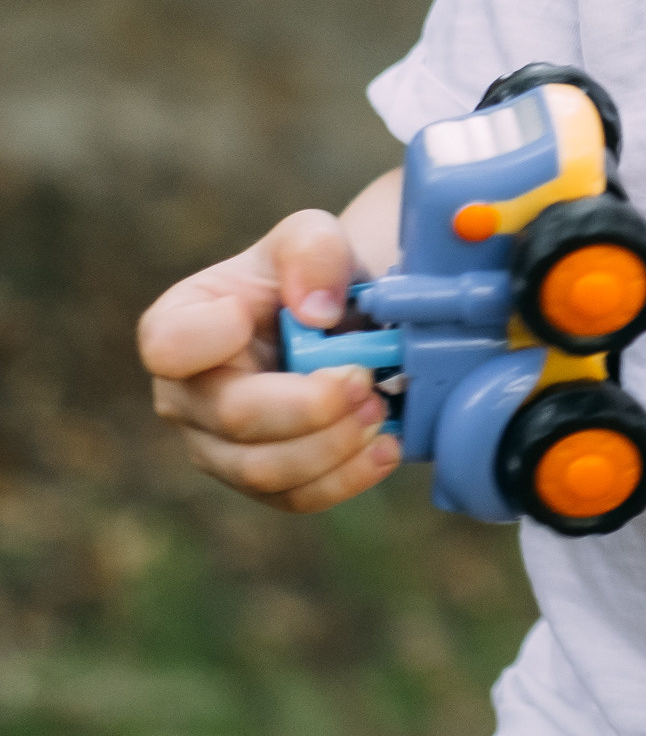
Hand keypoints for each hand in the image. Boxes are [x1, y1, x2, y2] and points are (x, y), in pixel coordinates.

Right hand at [139, 178, 401, 512]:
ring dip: (333, 444)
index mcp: (177, 328)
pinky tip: (387, 446)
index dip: (211, 336)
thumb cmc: (307, 277)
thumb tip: (317, 312)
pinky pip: (297, 498)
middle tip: (365, 378)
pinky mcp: (263, 483)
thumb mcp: (312, 237)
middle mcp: (184, 396)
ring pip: (265, 471)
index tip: (270, 316)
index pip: (169, 344)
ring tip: (379, 408)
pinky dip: (349, 477)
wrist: (339, 324)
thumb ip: (312, 252)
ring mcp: (217, 449)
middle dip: (310, 404)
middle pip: (233, 417)